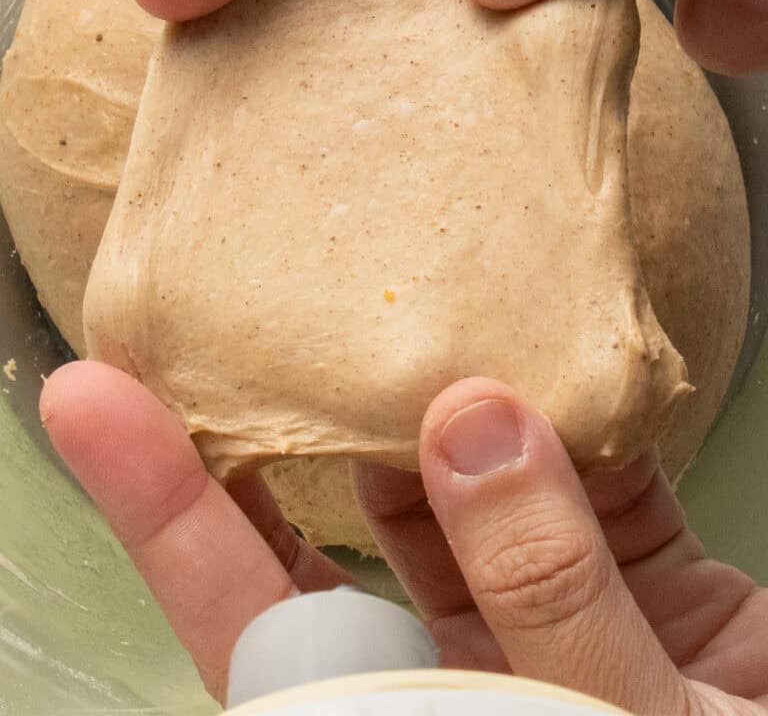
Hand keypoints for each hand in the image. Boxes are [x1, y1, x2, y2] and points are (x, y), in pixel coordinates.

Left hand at [42, 365, 767, 712]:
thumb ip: (543, 590)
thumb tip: (472, 425)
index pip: (251, 623)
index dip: (166, 512)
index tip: (87, 398)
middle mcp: (459, 672)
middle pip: (340, 537)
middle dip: (281, 423)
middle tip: (221, 310)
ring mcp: (547, 615)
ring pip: (460, 489)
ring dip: (441, 404)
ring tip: (404, 310)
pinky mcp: (644, 575)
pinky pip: (598, 475)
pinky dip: (582, 414)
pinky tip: (554, 349)